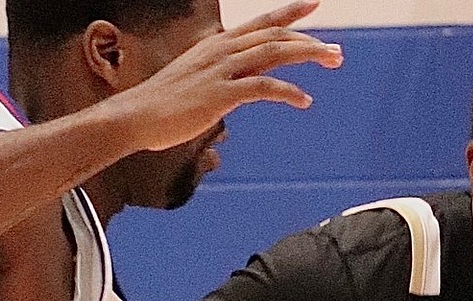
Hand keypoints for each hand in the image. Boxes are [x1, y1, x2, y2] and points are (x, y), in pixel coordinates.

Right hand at [115, 1, 343, 152]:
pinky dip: (288, 92)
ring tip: (331, 61)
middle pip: (275, 34)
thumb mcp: (197, 78)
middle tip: (336, 51)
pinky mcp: (221, 94)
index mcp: (217, 44)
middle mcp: (223, 50)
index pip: (261, 22)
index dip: (290, 12)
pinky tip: (304, 100)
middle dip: (309, 39)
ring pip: (276, 52)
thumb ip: (224, 74)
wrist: (136, 116)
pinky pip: (264, 87)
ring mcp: (222, 70)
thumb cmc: (164, 103)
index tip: (313, 5)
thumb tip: (245, 80)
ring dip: (308, 54)